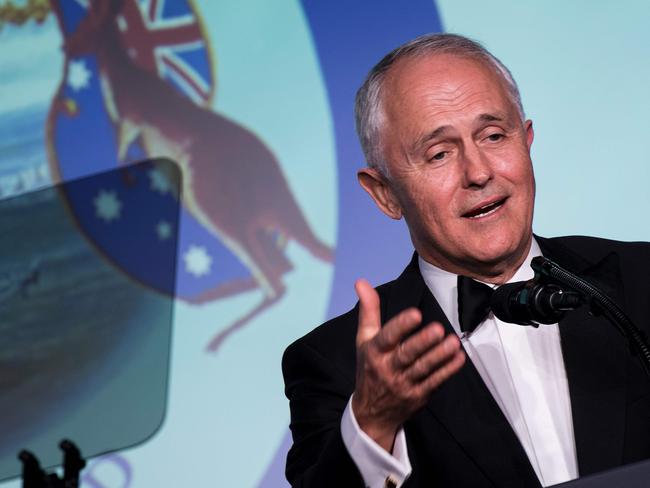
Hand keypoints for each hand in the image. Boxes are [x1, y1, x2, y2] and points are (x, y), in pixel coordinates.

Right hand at [351, 279, 465, 451]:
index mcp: (374, 352)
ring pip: (423, 369)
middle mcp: (387, 369)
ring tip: (453, 342)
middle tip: (438, 329)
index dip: (400, 326)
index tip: (415, 314)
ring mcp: (403, 384)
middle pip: (406, 355)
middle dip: (423, 343)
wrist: (371, 413)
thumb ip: (368, 310)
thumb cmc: (369, 368)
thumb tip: (361, 282)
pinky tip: (459, 358)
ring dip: (439, 356)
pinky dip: (447, 371)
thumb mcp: (364, 339)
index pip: (387, 337)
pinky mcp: (417, 396)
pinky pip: (434, 382)